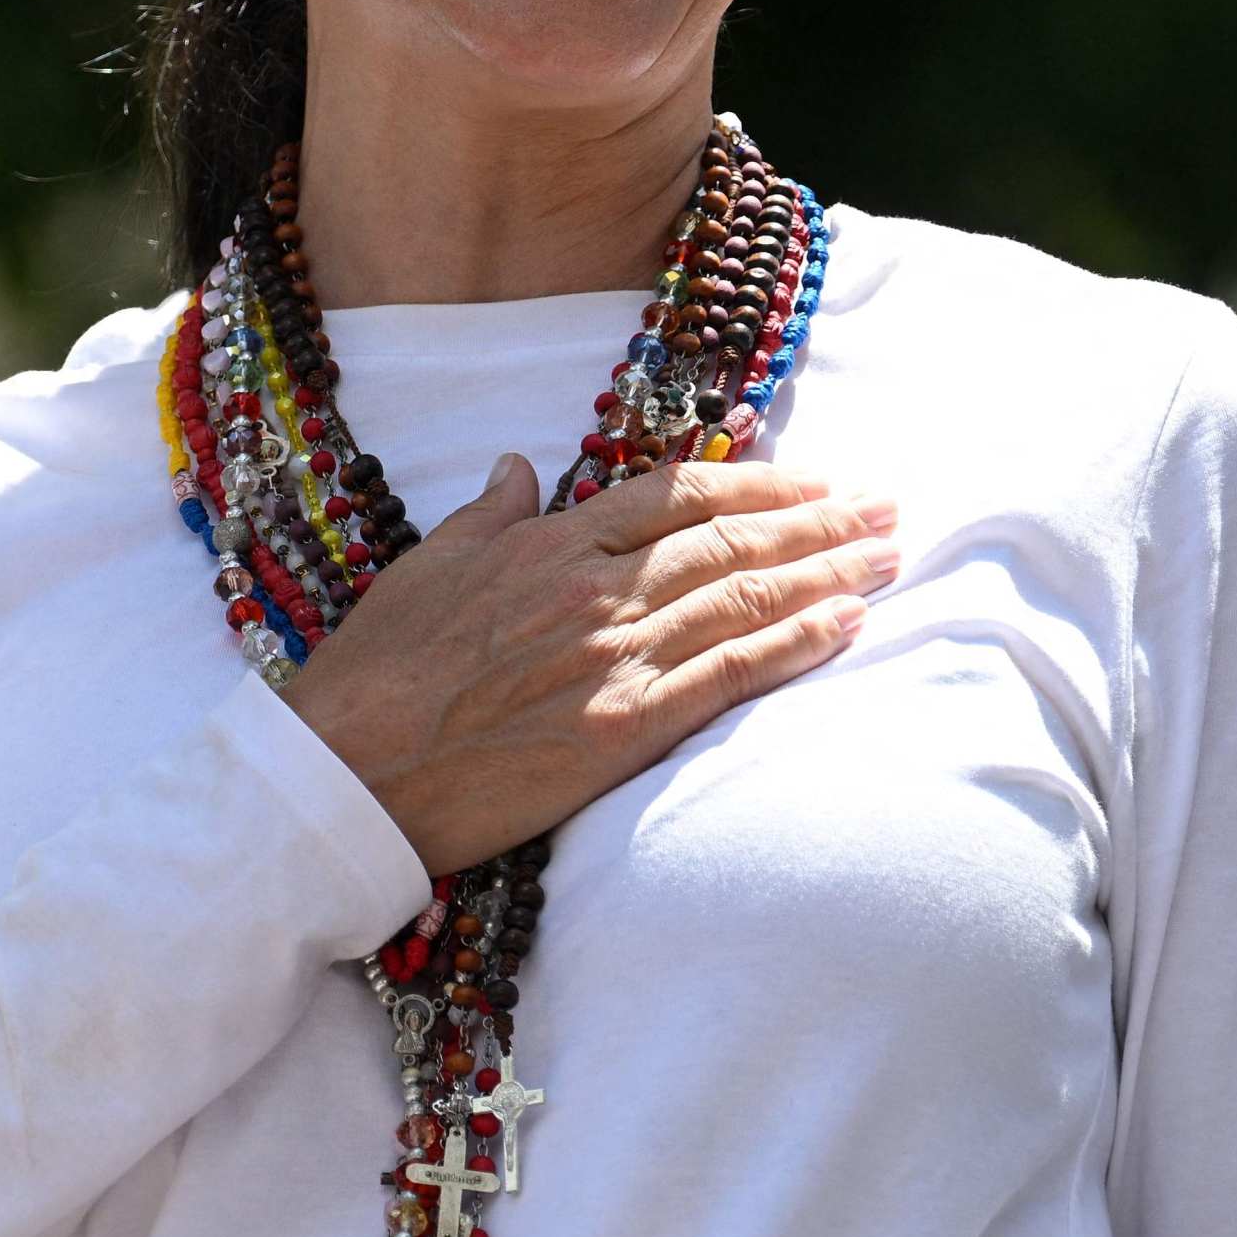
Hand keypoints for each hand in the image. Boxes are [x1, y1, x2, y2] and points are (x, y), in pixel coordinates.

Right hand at [278, 451, 896, 874]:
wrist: (348, 768)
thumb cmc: (373, 672)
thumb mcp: (424, 567)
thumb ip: (487, 515)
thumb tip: (518, 467)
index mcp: (548, 543)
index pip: (678, 494)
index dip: (758, 483)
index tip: (814, 480)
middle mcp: (593, 589)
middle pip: (730, 540)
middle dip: (820, 520)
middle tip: (885, 506)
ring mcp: (613, 657)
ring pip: (744, 599)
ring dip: (828, 572)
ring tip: (887, 555)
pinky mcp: (623, 729)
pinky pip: (729, 675)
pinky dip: (795, 643)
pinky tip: (848, 622)